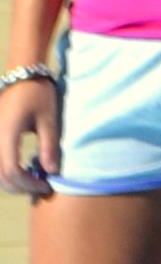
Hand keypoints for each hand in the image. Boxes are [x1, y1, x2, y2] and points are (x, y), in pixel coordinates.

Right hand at [0, 78, 57, 196]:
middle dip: (20, 187)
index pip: (11, 170)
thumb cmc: (38, 95)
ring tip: (34, 179)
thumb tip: (52, 171)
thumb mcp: (49, 119)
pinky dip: (6, 172)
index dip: (28, 183)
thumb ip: (49, 145)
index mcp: (5, 134)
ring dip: (12, 181)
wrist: (22, 76)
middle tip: (41, 186)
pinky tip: (24, 169)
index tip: (47, 185)